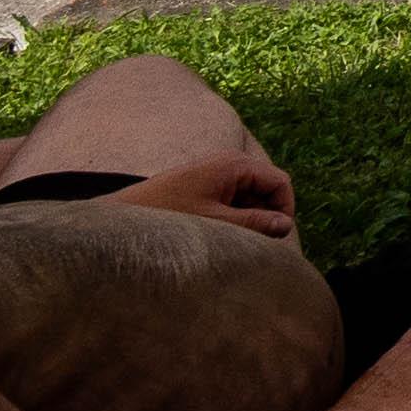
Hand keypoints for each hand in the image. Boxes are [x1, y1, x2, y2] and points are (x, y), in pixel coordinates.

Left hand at [105, 150, 298, 241]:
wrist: (123, 217)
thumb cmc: (169, 217)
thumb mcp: (217, 223)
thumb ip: (255, 223)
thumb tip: (287, 225)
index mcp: (235, 165)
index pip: (280, 182)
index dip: (284, 210)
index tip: (276, 238)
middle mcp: (228, 165)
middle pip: (266, 189)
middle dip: (266, 216)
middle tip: (253, 245)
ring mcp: (214, 176)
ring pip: (249, 198)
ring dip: (248, 221)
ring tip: (232, 244)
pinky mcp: (202, 188)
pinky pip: (231, 202)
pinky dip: (232, 219)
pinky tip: (218, 238)